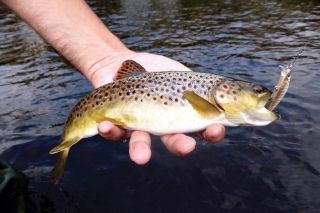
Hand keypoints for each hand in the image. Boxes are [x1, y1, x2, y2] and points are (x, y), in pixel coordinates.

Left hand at [89, 51, 225, 163]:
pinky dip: (111, 130)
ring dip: (141, 150)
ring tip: (141, 157)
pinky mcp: (118, 122)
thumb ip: (197, 88)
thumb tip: (228, 91)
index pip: (201, 128)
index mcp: (182, 115)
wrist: (120, 65)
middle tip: (188, 147)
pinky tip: (106, 125)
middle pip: (173, 140)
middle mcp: (162, 125)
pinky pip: (114, 131)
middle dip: (180, 145)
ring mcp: (140, 126)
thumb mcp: (179, 75)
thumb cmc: (154, 72)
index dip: (211, 132)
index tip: (217, 129)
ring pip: (142, 142)